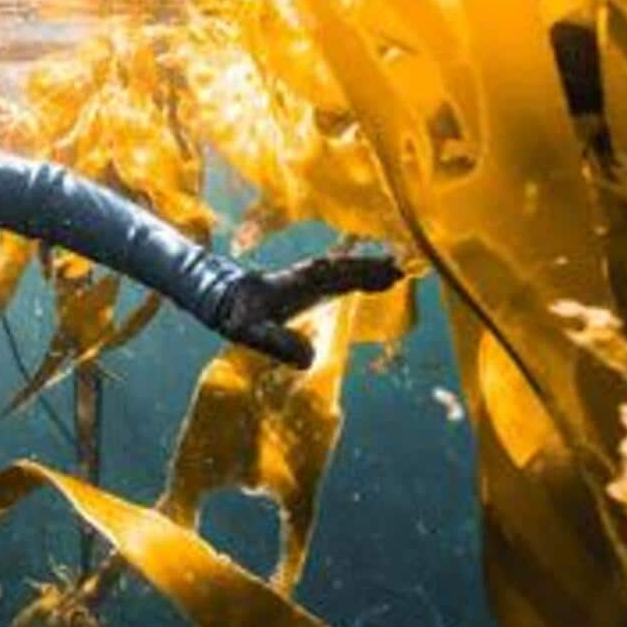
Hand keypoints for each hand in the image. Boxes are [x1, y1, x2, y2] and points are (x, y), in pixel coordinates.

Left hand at [216, 254, 405, 367]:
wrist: (224, 299)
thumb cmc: (238, 316)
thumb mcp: (253, 333)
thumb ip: (277, 344)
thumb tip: (308, 360)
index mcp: (302, 280)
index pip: (338, 274)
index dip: (362, 273)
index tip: (388, 275)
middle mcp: (309, 273)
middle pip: (347, 267)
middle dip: (372, 268)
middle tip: (401, 271)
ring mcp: (310, 276)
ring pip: (345, 268)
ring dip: (368, 268)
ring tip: (395, 271)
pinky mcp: (310, 283)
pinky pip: (340, 276)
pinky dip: (358, 275)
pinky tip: (372, 282)